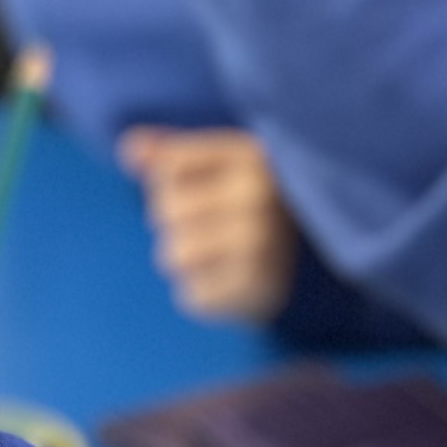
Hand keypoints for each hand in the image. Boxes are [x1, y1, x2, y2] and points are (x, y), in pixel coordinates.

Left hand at [120, 126, 298, 325]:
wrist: (317, 252)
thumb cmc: (251, 199)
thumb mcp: (219, 163)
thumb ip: (170, 153)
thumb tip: (129, 149)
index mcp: (251, 156)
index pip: (166, 169)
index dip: (171, 182)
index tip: (205, 187)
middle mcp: (260, 197)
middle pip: (164, 212)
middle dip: (176, 223)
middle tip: (214, 226)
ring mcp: (263, 245)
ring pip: (174, 256)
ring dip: (185, 260)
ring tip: (218, 253)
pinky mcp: (260, 290)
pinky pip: (192, 297)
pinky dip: (202, 294)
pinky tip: (229, 281)